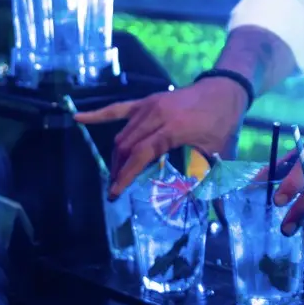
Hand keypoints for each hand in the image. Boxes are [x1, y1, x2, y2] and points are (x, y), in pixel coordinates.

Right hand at [74, 78, 247, 197]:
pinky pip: (118, 108)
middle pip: (127, 145)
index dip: (126, 175)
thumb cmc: (223, 123)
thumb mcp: (222, 154)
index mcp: (173, 129)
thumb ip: (217, 183)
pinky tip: (78, 118)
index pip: (140, 155)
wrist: (225, 90)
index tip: (114, 193)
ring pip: (122, 133)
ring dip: (117, 155)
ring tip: (116, 174)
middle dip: (119, 169)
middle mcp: (156, 116)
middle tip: (117, 188)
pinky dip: (98, 115)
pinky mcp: (146, 101)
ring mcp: (149, 106)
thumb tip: (221, 215)